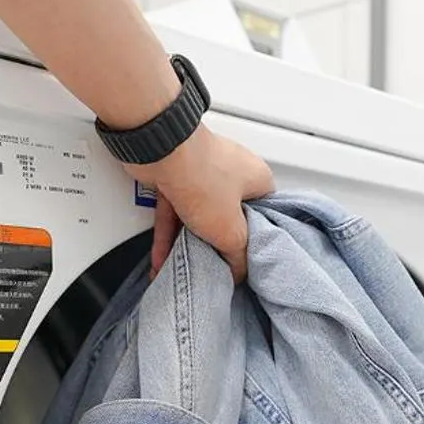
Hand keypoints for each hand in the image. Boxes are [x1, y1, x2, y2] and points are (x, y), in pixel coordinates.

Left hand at [127, 127, 274, 278]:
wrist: (158, 152)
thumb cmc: (202, 178)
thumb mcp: (231, 231)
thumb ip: (239, 255)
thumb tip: (239, 270)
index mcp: (257, 179)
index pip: (264, 215)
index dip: (256, 240)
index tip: (247, 260)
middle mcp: (232, 173)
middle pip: (228, 218)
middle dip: (217, 245)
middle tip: (216, 267)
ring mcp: (202, 174)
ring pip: (198, 217)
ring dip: (187, 244)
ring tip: (184, 267)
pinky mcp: (174, 178)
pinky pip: (174, 212)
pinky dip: (168, 235)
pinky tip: (162, 258)